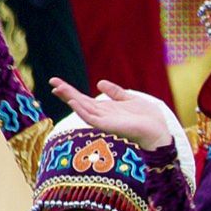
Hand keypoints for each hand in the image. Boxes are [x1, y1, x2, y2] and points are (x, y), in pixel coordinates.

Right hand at [51, 78, 172, 149]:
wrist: (158, 130)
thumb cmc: (147, 118)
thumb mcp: (130, 99)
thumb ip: (115, 92)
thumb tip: (99, 83)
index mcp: (106, 109)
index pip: (83, 99)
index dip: (70, 90)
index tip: (56, 82)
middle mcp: (102, 115)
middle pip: (79, 102)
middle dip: (66, 92)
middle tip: (52, 81)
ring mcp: (104, 121)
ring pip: (82, 109)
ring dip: (70, 98)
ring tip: (58, 88)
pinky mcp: (108, 127)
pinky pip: (91, 119)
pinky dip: (81, 111)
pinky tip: (74, 102)